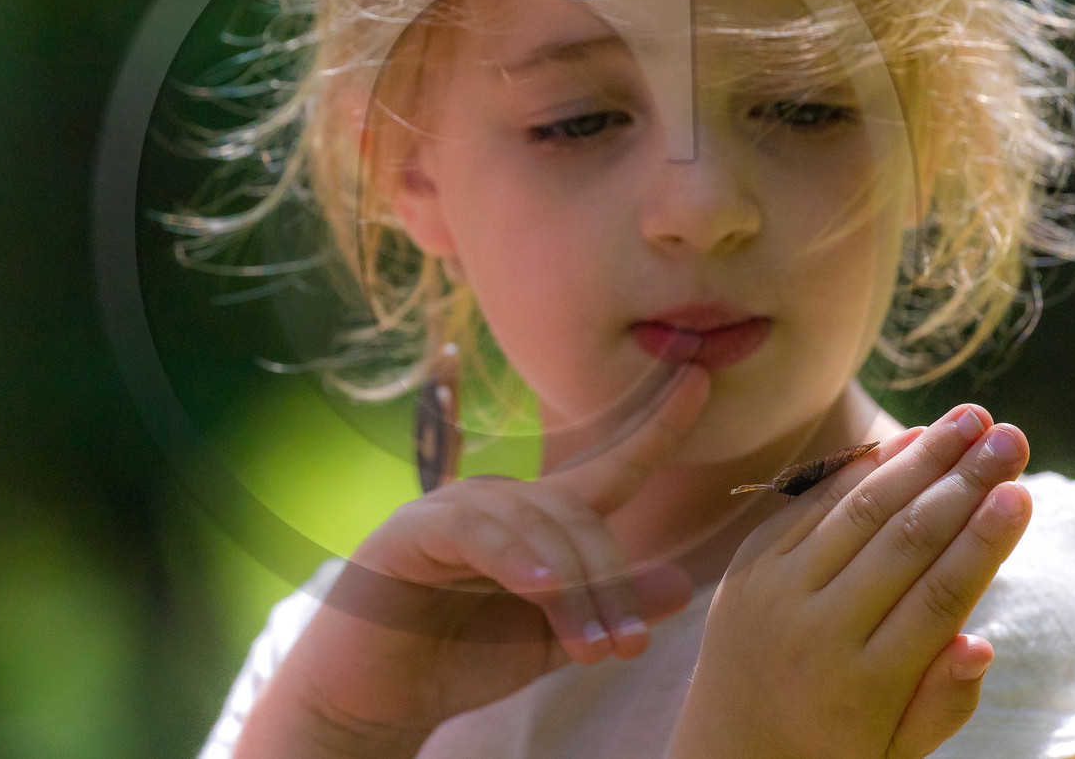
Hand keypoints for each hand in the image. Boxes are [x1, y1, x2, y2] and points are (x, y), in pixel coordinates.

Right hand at [236, 364, 709, 758]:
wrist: (374, 696)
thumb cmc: (459, 657)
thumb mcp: (553, 638)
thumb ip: (608, 609)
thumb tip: (682, 582)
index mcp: (539, 521)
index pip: (609, 470)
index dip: (656, 427)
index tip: (700, 378)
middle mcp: (500, 501)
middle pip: (579, 513)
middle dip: (611, 578)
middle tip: (627, 646)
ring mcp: (453, 510)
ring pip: (536, 526)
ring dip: (574, 588)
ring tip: (593, 646)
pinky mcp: (412, 532)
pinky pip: (477, 533)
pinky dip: (514, 558)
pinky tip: (539, 589)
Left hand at [667, 404, 1032, 758]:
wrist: (725, 751)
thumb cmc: (834, 751)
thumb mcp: (896, 751)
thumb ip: (943, 702)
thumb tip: (981, 642)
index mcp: (864, 686)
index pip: (936, 600)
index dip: (981, 543)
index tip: (1021, 495)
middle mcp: (816, 632)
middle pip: (902, 542)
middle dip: (963, 483)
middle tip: (1012, 437)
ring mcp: (774, 594)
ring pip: (857, 511)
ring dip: (919, 459)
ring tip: (972, 420)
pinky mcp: (747, 568)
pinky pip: (810, 506)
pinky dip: (861, 470)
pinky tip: (908, 441)